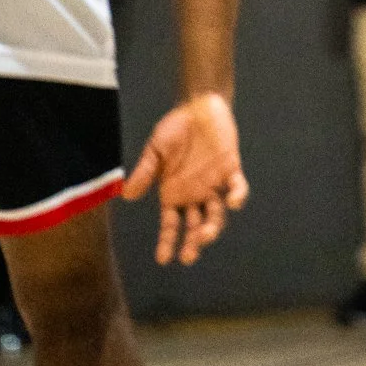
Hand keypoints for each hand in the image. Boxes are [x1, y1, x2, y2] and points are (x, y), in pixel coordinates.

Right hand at [123, 92, 248, 265]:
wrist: (198, 106)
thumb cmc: (175, 129)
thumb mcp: (155, 150)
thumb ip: (145, 171)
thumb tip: (127, 195)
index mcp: (174, 194)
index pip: (171, 225)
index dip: (167, 242)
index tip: (163, 258)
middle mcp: (194, 194)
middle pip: (195, 226)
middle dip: (193, 243)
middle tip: (189, 255)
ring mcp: (213, 184)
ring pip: (215, 214)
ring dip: (212, 227)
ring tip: (205, 234)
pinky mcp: (230, 169)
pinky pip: (237, 187)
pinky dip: (238, 196)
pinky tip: (234, 202)